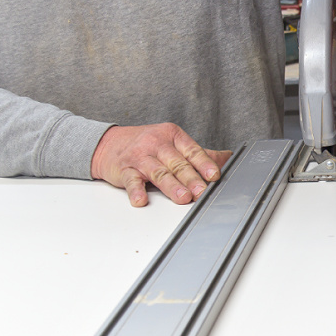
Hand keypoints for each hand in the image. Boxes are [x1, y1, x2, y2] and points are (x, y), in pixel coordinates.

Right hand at [90, 124, 231, 207]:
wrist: (108, 144)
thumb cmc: (146, 144)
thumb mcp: (174, 143)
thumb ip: (199, 153)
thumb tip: (227, 158)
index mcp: (173, 136)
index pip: (192, 150)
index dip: (204, 164)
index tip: (215, 175)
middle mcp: (157, 144)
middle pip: (177, 163)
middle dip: (191, 178)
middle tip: (202, 191)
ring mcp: (140, 157)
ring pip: (159, 172)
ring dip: (171, 186)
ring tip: (183, 198)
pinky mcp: (125, 170)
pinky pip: (131, 181)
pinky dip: (136, 191)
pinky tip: (141, 200)